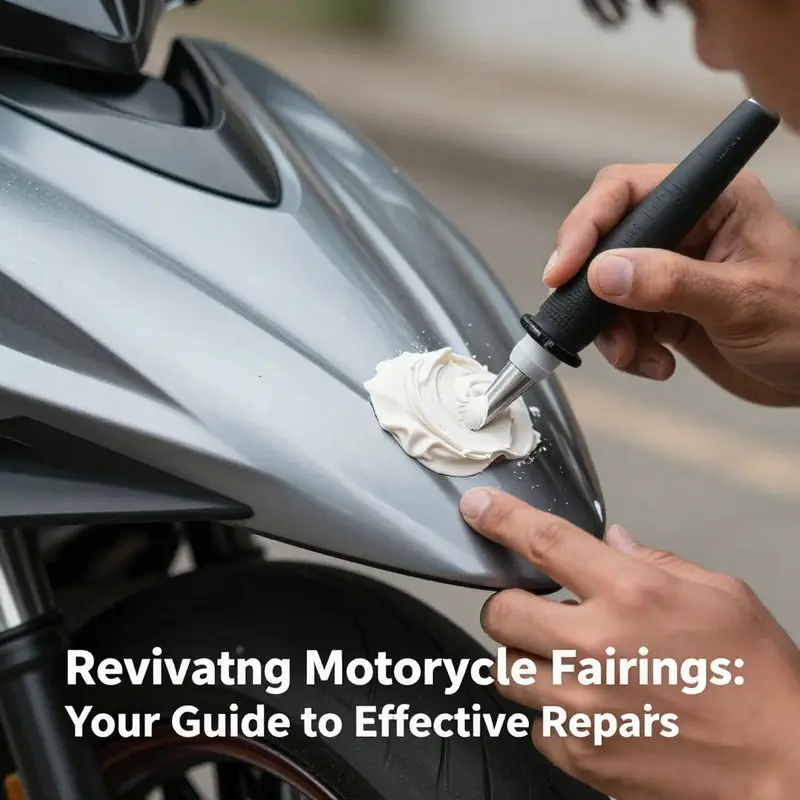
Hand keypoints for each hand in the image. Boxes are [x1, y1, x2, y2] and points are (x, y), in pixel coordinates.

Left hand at [460, 487, 799, 799]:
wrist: (785, 768)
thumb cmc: (758, 679)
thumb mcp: (719, 595)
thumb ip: (654, 560)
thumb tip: (612, 539)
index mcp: (631, 593)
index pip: (544, 541)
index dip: (501, 517)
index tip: (478, 508)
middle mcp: (596, 646)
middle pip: (500, 612)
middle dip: (510, 605)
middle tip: (537, 611)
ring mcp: (583, 704)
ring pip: (506, 671)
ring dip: (528, 660)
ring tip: (568, 664)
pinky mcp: (583, 752)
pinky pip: (535, 724)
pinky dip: (552, 714)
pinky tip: (590, 709)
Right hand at [544, 164, 799, 405]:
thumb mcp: (740, 301)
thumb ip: (671, 283)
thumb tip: (603, 272)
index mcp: (712, 201)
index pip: (626, 191)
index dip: (586, 224)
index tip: (564, 270)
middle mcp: (686, 228)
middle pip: (604, 241)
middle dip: (593, 288)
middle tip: (592, 321)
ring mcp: (670, 269)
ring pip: (604, 289)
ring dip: (611, 329)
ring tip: (636, 355)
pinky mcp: (662, 307)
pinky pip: (619, 322)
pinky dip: (626, 348)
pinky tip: (656, 364)